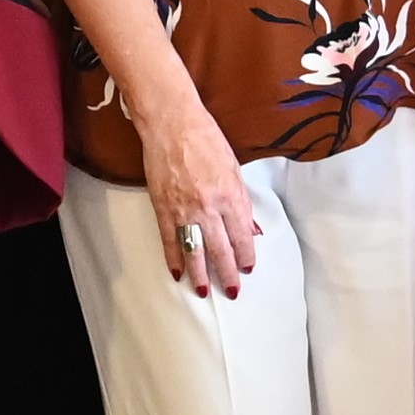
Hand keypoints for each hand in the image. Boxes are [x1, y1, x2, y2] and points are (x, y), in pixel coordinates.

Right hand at [134, 111, 263, 296]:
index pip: (242, 236)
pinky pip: (169, 241)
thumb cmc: (205, 138)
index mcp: (231, 195)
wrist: (171, 123)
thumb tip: (251, 229)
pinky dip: (173, 259)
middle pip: (221, 250)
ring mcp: (184, 209)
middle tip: (232, 291)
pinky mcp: (163, 208)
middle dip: (227, 274)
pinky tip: (177, 273)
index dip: (247, 256)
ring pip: (195, 251)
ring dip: (200, 275)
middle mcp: (209, 206)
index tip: (248, 268)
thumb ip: (242, 202)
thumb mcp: (234, 168)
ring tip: (203, 291)